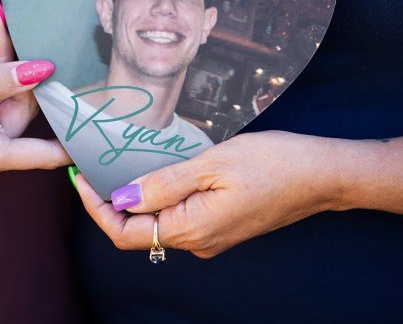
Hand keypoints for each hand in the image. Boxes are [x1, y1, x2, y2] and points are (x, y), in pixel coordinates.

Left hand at [75, 130, 346, 257]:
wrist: (322, 175)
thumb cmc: (274, 164)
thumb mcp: (212, 164)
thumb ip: (163, 183)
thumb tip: (122, 198)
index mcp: (192, 229)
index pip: (124, 232)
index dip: (96, 207)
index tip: (81, 176)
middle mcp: (198, 241)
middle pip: (138, 229)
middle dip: (112, 198)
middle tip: (97, 162)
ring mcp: (212, 236)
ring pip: (159, 220)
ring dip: (137, 195)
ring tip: (123, 161)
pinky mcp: (222, 225)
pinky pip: (179, 215)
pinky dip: (161, 195)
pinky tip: (160, 169)